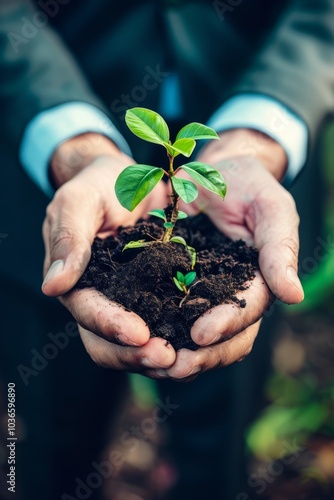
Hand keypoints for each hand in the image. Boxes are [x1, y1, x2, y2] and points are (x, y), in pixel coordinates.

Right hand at [42, 133, 175, 371]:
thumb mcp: (79, 201)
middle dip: (136, 356)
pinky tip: (204, 342)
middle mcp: (103, 299)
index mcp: (78, 281)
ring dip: (161, 358)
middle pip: (109, 344)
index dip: (110, 326)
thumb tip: (53, 286)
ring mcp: (132, 302)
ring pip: (139, 346)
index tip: (139, 333)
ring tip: (190, 361)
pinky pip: (168, 326)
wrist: (129, 179)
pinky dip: (182, 338)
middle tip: (169, 358)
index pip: (87, 312)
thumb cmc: (98, 186)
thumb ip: (68, 239)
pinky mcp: (160, 296)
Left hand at [144, 129, 303, 379]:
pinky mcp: (171, 285)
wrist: (210, 172)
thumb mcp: (270, 207)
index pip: (248, 309)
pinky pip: (163, 314)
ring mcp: (200, 294)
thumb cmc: (247, 185)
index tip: (202, 333)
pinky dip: (152, 328)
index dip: (228, 324)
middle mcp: (230, 295)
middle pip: (224, 338)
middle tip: (173, 364)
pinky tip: (133, 337)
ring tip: (150, 360)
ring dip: (175, 353)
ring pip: (194, 338)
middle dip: (201, 355)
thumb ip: (279, 247)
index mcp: (257, 281)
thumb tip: (294, 295)